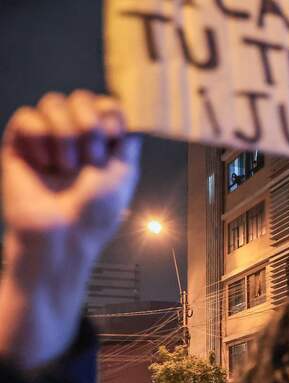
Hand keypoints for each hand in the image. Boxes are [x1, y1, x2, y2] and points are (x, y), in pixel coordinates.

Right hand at [0, 91, 139, 368]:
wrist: (62, 237)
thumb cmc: (96, 213)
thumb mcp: (126, 172)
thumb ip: (129, 138)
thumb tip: (126, 112)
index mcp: (102, 144)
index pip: (105, 103)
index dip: (110, 114)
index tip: (112, 138)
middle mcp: (74, 139)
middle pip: (80, 97)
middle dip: (89, 127)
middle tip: (90, 160)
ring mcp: (45, 141)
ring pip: (53, 102)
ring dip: (66, 134)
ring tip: (66, 167)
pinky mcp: (17, 147)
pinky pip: (25, 117)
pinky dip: (39, 138)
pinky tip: (44, 163)